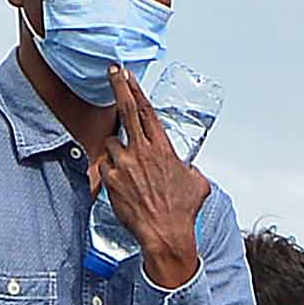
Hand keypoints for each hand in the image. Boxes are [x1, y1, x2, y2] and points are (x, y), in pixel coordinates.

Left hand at [79, 70, 214, 287]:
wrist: (165, 233)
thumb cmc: (182, 211)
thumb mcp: (197, 184)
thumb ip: (190, 169)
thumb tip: (189, 169)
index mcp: (163, 149)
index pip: (147, 112)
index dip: (136, 90)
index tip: (128, 75)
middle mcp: (142, 151)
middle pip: (126, 111)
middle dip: (119, 87)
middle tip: (113, 71)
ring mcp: (124, 164)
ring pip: (112, 143)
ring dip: (117, 151)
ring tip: (128, 169)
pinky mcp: (111, 179)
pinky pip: (106, 166)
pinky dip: (111, 171)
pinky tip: (122, 184)